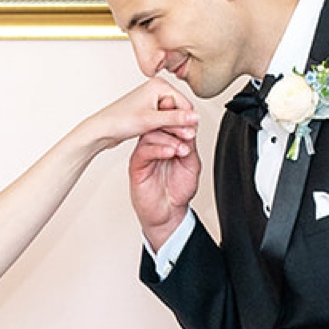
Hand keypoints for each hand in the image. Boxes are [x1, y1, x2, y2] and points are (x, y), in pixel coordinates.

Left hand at [79, 73, 199, 157]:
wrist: (101, 129)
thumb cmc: (119, 121)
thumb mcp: (151, 120)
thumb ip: (175, 119)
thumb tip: (195, 117)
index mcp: (159, 85)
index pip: (185, 103)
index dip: (188, 120)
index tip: (190, 135)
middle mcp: (156, 89)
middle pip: (180, 109)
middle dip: (182, 125)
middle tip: (184, 141)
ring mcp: (152, 100)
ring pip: (172, 116)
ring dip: (174, 129)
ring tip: (175, 143)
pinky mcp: (148, 110)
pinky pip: (164, 120)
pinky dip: (165, 130)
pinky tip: (163, 139)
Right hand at [128, 106, 201, 247]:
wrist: (169, 213)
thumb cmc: (178, 190)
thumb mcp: (191, 164)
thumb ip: (189, 145)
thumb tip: (190, 127)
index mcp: (167, 141)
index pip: (169, 122)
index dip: (179, 116)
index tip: (190, 115)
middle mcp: (154, 145)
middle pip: (158, 124)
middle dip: (175, 124)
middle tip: (188, 130)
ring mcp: (145, 154)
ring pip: (151, 135)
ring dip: (169, 138)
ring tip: (182, 148)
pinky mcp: (137, 166)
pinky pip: (144, 152)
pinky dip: (159, 149)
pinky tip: (171, 153)